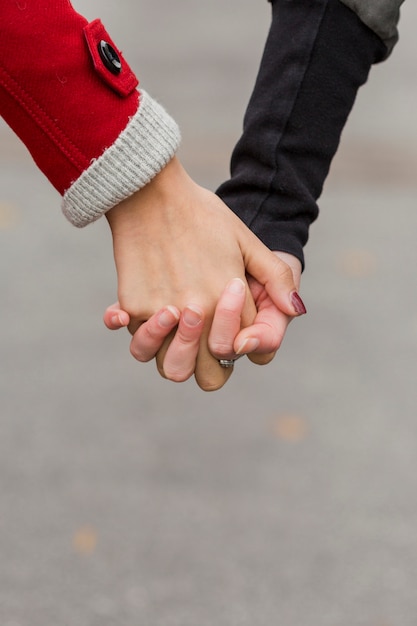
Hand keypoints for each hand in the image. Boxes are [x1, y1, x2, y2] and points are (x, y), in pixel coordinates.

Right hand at [105, 157, 302, 389]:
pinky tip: (129, 319)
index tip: (223, 326)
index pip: (237, 349)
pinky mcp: (133, 306)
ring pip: (169, 367)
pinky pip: (135, 338)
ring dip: (174, 356)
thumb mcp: (247, 241)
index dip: (235, 345)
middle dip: (210, 367)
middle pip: (208, 376)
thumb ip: (274, 278)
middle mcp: (198, 314)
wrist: (151, 191)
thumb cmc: (203, 215)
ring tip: (173, 329)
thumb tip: (296, 310)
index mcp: (229, 301)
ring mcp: (164, 314)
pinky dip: (138, 332)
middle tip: (201, 344)